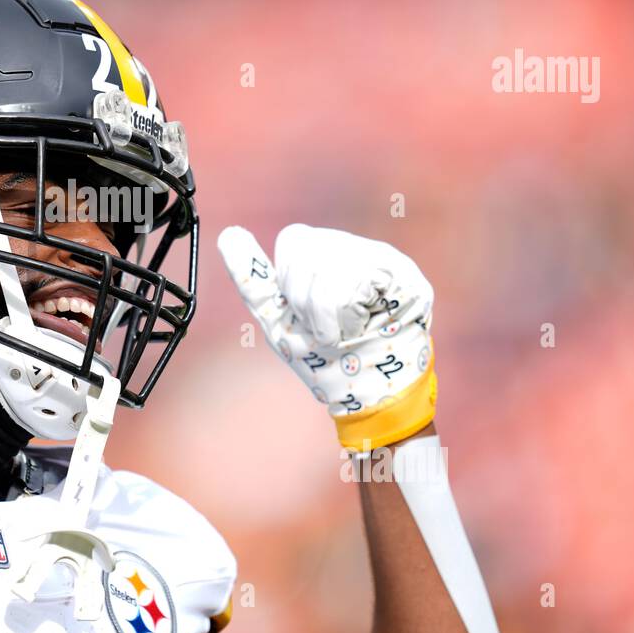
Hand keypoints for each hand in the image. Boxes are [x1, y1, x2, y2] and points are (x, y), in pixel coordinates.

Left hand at [217, 224, 436, 450]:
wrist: (364, 398)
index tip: (304, 315)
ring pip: (332, 266)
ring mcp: (384, 258)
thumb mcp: (278, 319)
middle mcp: (356, 249)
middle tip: (329, 330)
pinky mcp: (405, 275)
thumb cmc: (326, 362)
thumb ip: (253, 277)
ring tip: (350, 333)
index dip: (291, 283)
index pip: (294, 239)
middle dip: (307, 302)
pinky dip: (350, 315)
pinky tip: (369, 328)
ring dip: (330, 316)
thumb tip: (228, 234)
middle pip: (310, 249)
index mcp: (325, 255)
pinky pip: (360, 278)